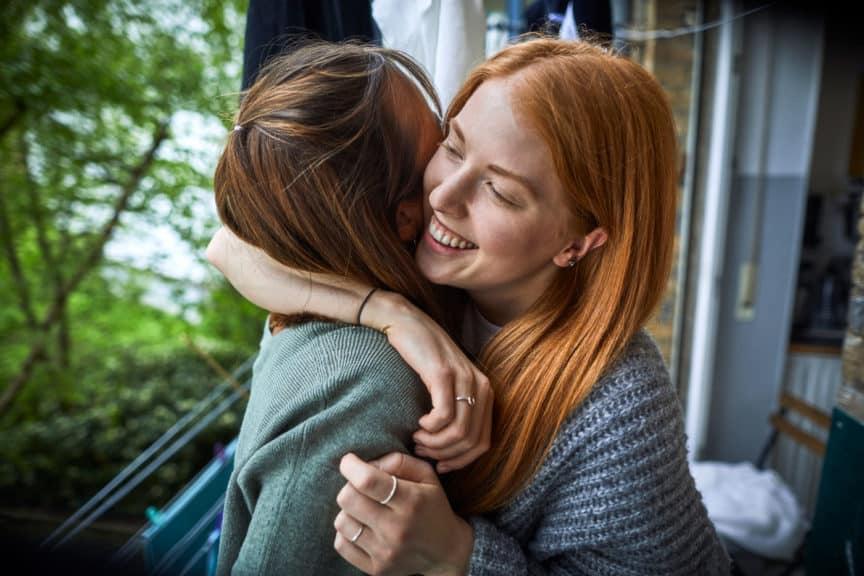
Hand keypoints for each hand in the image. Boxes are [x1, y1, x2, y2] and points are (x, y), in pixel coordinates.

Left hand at [334, 452, 472, 575]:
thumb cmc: (432, 505)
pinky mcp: (376, 569)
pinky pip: (342, 544)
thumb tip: (367, 464)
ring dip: (348, 510)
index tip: (349, 461)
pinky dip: (347, 532)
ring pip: (341, 521)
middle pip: (348, 499)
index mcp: (411, 501)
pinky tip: (361, 527)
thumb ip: (398, 461)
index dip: (351, 466)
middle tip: (360, 487)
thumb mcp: (426, 475)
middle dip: (349, 486)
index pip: (367, 481)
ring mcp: (385, 552)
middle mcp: (397, 529)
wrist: (446, 551)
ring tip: (363, 509)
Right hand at [363, 292, 492, 472]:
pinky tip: (419, 423)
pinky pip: (444, 416)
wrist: (404, 322)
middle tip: (422, 451)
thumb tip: (451, 450)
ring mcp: (463, 378)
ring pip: (459, 433)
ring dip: (435, 444)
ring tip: (417, 439)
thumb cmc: (420, 357)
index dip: (461, 462)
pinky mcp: (443, 374)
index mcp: (484, 391)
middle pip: (471, 442)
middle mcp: (480, 385)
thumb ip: (455, 411)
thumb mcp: (445, 386)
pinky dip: (430, 428)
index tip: (439, 465)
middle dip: (445, 455)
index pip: (484, 443)